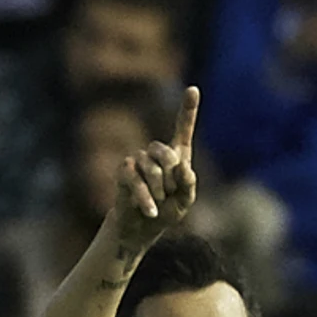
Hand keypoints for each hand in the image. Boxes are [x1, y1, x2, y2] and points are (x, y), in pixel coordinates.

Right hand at [111, 86, 199, 248]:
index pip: (183, 128)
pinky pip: (135, 180)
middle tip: (169, 194)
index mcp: (177, 156)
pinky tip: (150, 210)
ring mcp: (138, 160)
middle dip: (170, 177)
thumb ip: (189, 185)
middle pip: (166, 152)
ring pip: (151, 169)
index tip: (192, 89)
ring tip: (158, 202)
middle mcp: (156, 153)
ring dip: (158, 191)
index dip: (187, 109)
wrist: (142, 227)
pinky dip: (145, 198)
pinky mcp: (124, 171)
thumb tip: (184, 168)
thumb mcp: (185, 202)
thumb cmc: (166, 212)